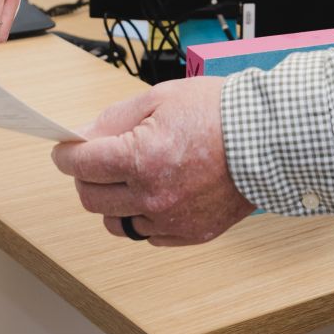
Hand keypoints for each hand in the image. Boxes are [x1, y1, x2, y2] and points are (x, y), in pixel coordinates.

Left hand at [51, 77, 253, 246]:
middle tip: (95, 161)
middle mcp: (152, 195)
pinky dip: (142, 218)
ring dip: (111, 203)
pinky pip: (148, 235)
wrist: (268, 138)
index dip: (66, 155)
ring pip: (116, 223)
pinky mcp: (191, 234)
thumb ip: (114, 119)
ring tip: (128, 180)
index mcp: (141, 158)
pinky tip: (154, 195)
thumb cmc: (219, 113)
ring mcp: (171, 219)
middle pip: (91, 198)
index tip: (65, 150)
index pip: (81, 165)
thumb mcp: (160, 98)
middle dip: (85, 177)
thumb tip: (82, 136)